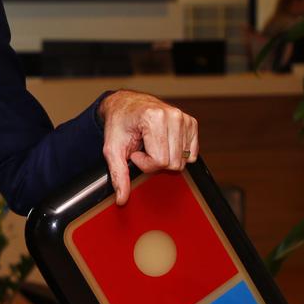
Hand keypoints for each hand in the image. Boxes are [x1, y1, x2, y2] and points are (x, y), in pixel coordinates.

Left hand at [98, 90, 198, 205]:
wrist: (126, 105)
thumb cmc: (119, 124)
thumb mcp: (113, 149)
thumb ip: (119, 174)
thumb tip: (122, 198)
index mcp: (154, 118)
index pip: (160, 161)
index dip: (144, 164)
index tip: (135, 153)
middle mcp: (173, 116)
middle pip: (174, 163)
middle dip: (155, 163)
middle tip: (143, 150)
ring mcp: (184, 118)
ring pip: (183, 161)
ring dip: (166, 158)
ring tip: (151, 145)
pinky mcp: (191, 123)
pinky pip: (191, 154)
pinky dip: (177, 154)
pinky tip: (164, 144)